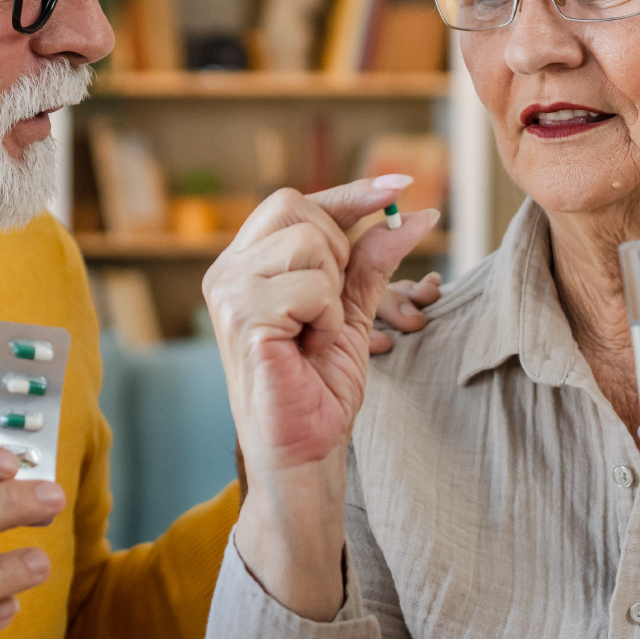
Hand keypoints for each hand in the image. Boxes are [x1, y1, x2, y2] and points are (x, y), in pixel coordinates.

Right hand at [201, 176, 436, 618]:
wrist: (304, 452)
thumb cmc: (318, 390)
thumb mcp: (352, 311)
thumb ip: (372, 260)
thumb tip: (413, 212)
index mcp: (245, 265)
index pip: (297, 203)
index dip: (352, 192)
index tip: (402, 186)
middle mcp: (226, 271)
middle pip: (299, 208)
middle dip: (336, 251)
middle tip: (330, 309)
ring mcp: (227, 291)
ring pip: (310, 243)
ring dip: (332, 292)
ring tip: (314, 333)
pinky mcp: (241, 316)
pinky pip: (312, 286)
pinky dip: (327, 316)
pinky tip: (308, 347)